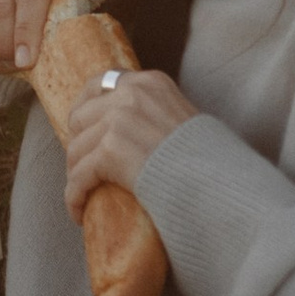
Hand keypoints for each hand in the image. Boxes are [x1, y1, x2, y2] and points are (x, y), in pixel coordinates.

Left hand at [61, 69, 195, 212]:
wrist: (220, 182)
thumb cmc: (209, 159)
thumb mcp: (182, 116)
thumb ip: (153, 112)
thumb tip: (125, 127)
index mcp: (149, 82)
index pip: (99, 83)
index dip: (85, 108)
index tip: (82, 128)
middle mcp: (131, 94)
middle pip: (80, 117)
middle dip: (79, 144)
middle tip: (82, 168)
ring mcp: (118, 120)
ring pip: (76, 150)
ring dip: (76, 175)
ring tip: (82, 194)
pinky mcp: (110, 151)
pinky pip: (79, 177)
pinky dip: (75, 197)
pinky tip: (78, 213)